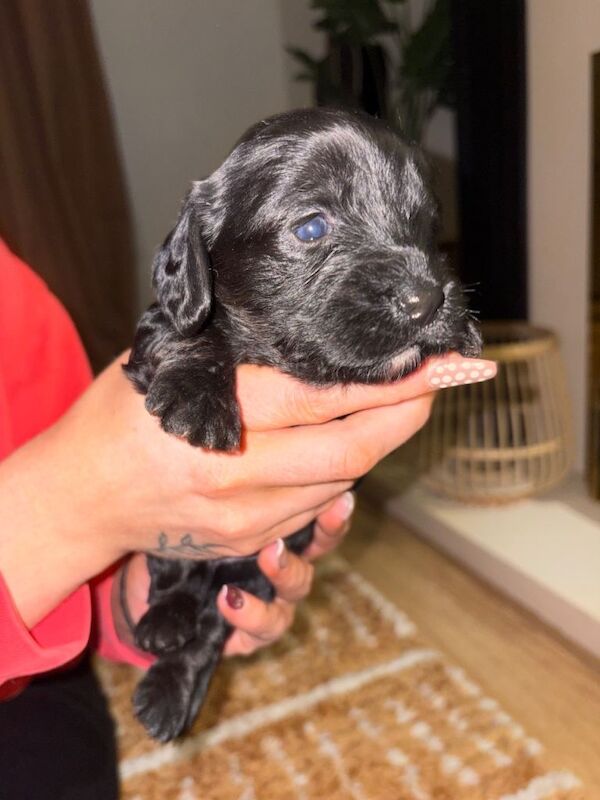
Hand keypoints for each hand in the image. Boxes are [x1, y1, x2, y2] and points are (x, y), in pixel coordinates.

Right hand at [0, 351, 495, 626]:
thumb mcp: (173, 363)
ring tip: (389, 408)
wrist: (84, 495)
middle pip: (352, 450)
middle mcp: (235, 474)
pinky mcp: (245, 542)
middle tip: (435, 384)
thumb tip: (319, 344)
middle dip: (406, 416)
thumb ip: (243, 359)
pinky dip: (337, 474)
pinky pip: (314, 507)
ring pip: (340, 481)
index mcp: (216, 416)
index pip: (323, 396)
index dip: (390, 381)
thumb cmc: (121, 415)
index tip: (433, 363)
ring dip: (373, 444)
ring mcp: (244, 518)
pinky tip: (337, 445)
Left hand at [115, 492, 353, 656]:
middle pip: (319, 545)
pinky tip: (229, 599)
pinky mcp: (241, 630)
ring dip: (289, 572)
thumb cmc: (171, 522)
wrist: (133, 581)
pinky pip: (263, 629)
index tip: (341, 483)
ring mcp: (263, 592)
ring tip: (269, 555)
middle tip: (331, 507)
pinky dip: (253, 616)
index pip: (317, 504)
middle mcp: (275, 555)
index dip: (332, 496)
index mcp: (272, 517)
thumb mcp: (200, 489)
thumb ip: (232, 469)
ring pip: (297, 588)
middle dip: (328, 529)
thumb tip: (240, 429)